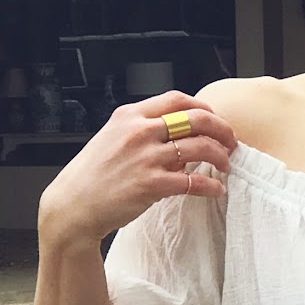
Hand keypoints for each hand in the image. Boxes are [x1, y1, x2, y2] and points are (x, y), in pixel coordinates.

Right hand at [37, 92, 237, 249]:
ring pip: (200, 148)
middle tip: (232, 141)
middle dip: (222, 129)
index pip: (177, 99)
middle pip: (196, 119)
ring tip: (227, 165)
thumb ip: (146, 132)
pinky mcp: (152, 185)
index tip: (215, 118)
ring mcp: (146, 158)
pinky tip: (217, 190)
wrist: (73, 204)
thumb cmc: (94, 175)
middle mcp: (139, 132)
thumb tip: (181, 138)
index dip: (204, 107)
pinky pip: (194, 181)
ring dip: (221, 156)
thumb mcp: (114, 139)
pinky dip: (211, 186)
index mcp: (130, 116)